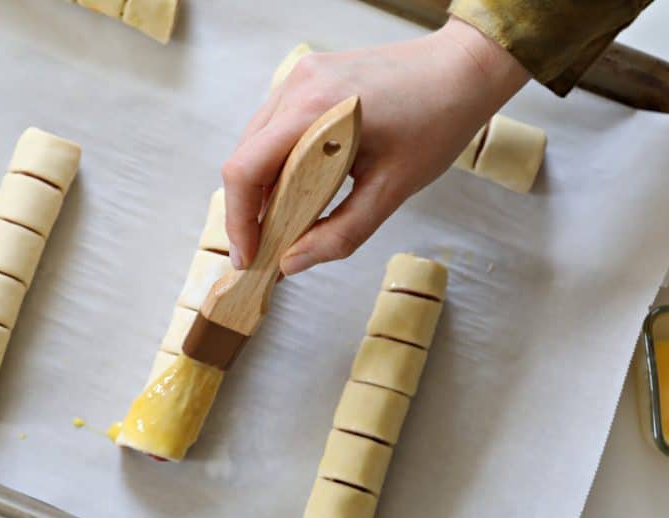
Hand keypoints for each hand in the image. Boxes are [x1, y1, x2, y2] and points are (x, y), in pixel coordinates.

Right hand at [222, 17, 529, 274]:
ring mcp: (300, 76)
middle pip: (243, 158)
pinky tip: (295, 185)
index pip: (245, 171)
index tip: (248, 257)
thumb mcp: (392, 190)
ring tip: (280, 222)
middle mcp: (298, 86)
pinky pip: (274, 126)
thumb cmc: (437, 124)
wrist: (463, 70)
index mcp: (315, 111)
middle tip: (263, 248)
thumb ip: (340, 234)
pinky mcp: (308, 76)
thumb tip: (291, 263)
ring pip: (254, 142)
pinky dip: (275, 161)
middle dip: (247, 209)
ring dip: (259, 185)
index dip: (238, 220)